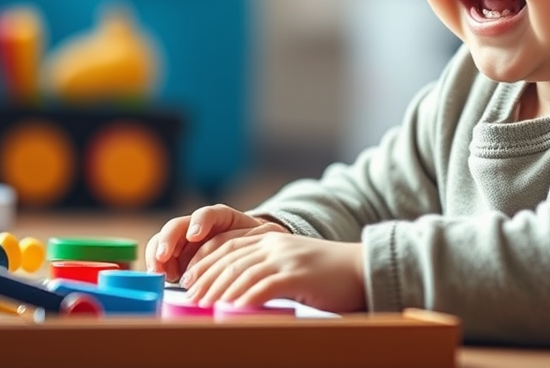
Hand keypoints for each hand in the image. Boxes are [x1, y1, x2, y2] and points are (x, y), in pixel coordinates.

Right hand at [145, 203, 275, 282]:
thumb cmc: (253, 243)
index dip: (199, 223)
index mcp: (220, 218)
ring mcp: (183, 241)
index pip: (207, 214)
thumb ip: (255, 240)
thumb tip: (261, 243)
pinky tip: (164, 279)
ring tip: (161, 273)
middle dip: (167, 241)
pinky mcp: (176, 257)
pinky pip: (159, 258)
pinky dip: (158, 268)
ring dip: (158, 256)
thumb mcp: (258, 238)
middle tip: (163, 258)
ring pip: (163, 241)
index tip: (194, 236)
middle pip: (177, 226)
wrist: (246, 250)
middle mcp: (197, 226)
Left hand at [184, 232, 366, 313]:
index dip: (204, 263)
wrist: (361, 268)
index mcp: (270, 240)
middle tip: (189, 298)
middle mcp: (274, 245)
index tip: (188, 280)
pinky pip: (264, 287)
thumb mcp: (293, 263)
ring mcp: (286, 259)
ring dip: (219, 291)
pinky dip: (245, 299)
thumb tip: (240, 293)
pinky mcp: (297, 275)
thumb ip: (268, 269)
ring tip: (203, 306)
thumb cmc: (327, 274)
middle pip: (229, 260)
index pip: (227, 247)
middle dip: (205, 279)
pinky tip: (232, 310)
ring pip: (242, 273)